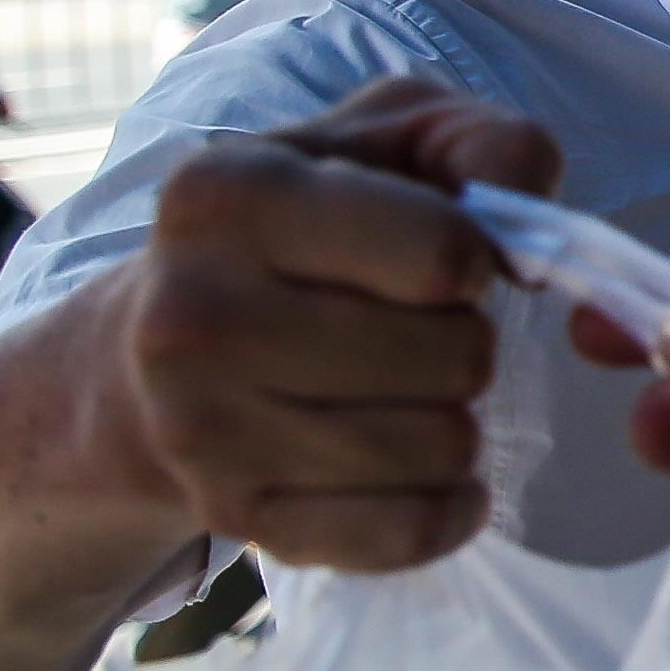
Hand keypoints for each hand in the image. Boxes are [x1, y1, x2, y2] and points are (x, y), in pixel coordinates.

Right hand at [118, 79, 558, 569]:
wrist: (141, 353)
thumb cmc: (298, 229)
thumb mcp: (384, 139)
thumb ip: (484, 143)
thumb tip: (528, 244)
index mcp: (230, 194)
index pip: (445, 253)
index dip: (478, 259)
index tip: (448, 262)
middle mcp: (196, 315)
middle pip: (460, 357)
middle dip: (467, 342)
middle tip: (416, 332)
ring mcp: (203, 429)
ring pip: (444, 447)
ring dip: (455, 421)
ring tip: (401, 391)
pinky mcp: (234, 516)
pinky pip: (409, 531)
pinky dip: (445, 506)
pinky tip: (418, 470)